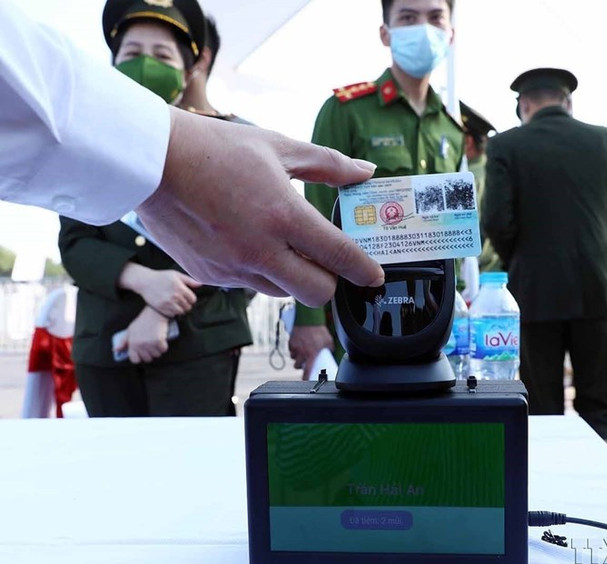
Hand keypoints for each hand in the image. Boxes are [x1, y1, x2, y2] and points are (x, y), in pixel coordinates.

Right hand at [118, 263, 199, 316]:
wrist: (145, 281)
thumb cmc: (162, 277)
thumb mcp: (176, 275)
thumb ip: (189, 280)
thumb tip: (201, 284)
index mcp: (180, 288)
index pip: (193, 299)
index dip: (191, 299)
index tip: (187, 297)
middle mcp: (174, 296)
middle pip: (188, 307)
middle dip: (186, 304)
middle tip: (181, 301)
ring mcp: (167, 303)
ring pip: (181, 312)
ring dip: (180, 309)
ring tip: (176, 304)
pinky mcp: (161, 308)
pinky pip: (172, 314)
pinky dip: (172, 312)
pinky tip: (170, 307)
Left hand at [122, 307, 170, 363]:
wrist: (154, 313)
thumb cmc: (143, 321)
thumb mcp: (130, 331)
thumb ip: (123, 342)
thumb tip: (116, 350)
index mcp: (132, 343)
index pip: (135, 360)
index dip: (139, 358)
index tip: (141, 355)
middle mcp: (141, 345)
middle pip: (147, 359)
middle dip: (149, 355)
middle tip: (149, 348)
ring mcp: (151, 344)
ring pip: (156, 355)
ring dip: (157, 351)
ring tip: (155, 343)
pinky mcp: (160, 341)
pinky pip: (163, 350)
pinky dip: (163, 347)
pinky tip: (161, 341)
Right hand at [137, 108, 384, 306]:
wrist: (152, 161)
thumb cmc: (217, 148)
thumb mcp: (279, 147)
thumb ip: (329, 164)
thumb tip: (365, 173)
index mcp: (282, 215)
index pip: (339, 256)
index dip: (364, 270)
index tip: (373, 276)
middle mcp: (259, 250)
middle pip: (316, 293)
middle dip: (332, 282)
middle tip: (330, 262)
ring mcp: (233, 268)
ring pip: (283, 292)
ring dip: (294, 277)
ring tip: (286, 245)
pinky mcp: (210, 276)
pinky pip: (250, 285)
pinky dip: (261, 271)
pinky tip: (250, 241)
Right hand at [288, 325, 333, 380]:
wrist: (309, 319)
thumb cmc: (319, 330)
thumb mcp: (328, 340)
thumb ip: (329, 348)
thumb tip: (331, 351)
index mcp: (311, 354)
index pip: (307, 370)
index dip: (306, 377)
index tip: (305, 379)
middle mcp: (301, 352)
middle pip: (297, 366)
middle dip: (299, 365)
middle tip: (303, 362)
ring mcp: (295, 347)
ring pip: (292, 357)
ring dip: (296, 357)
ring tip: (301, 352)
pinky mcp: (290, 341)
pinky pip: (290, 349)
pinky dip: (293, 349)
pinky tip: (298, 345)